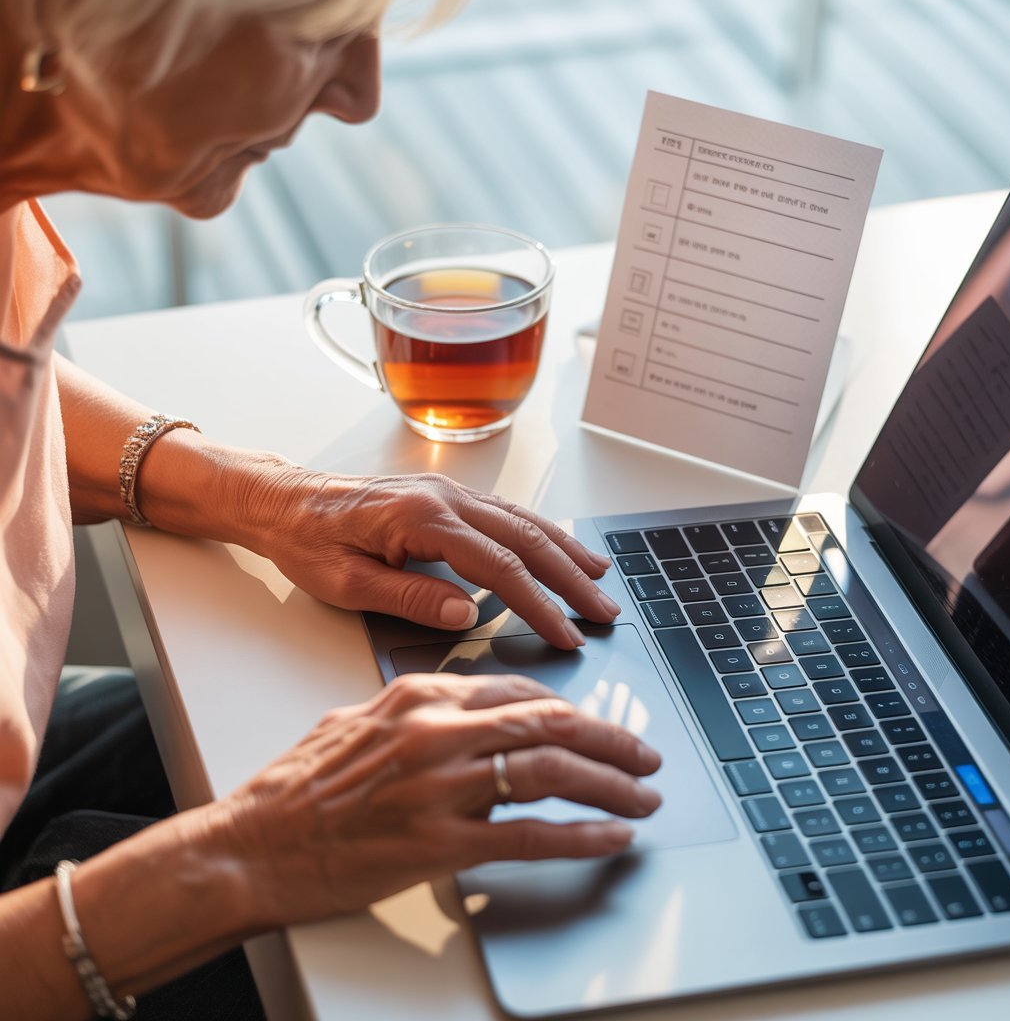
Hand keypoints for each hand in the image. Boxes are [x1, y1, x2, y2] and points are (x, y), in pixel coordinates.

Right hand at [219, 673, 661, 927]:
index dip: (570, 707)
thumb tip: (464, 712)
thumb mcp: (356, 720)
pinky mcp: (440, 845)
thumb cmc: (298, 786)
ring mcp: (442, 787)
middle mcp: (439, 731)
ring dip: (610, 784)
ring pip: (551, 772)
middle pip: (548, 724)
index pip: (518, 689)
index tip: (595, 722)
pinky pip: (530, 836)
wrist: (250, 845)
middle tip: (643, 754)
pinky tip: (611, 837)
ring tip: (643, 795)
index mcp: (420, 697)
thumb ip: (416, 710)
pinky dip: (581, 836)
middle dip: (609, 739)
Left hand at [246, 467, 620, 648]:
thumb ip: (409, 597)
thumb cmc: (308, 543)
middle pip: (526, 539)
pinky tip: (560, 546)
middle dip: (571, 578)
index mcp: (422, 521)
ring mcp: (449, 494)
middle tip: (605, 612)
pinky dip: (541, 532)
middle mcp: (445, 500)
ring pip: (523, 521)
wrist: (286, 503)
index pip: (499, 568)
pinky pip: (507, 513)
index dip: (540, 604)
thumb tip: (468, 614)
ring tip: (601, 579)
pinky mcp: (447, 498)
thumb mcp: (346, 584)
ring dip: (565, 551)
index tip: (569, 633)